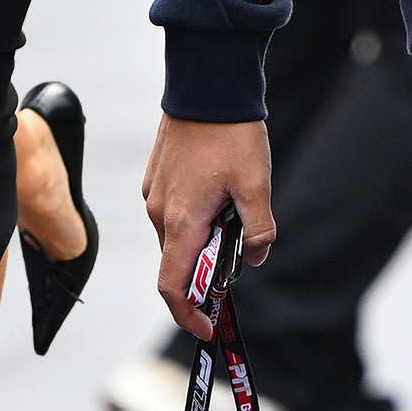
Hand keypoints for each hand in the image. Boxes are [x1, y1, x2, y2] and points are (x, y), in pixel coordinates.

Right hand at [142, 114, 272, 339]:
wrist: (207, 83)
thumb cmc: (231, 133)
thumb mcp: (256, 187)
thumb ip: (257, 231)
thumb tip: (253, 259)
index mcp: (180, 221)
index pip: (173, 286)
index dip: (188, 314)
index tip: (207, 327)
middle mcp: (158, 212)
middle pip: (178, 262)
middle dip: (206, 272)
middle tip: (239, 261)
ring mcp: (154, 193)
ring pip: (177, 236)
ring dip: (204, 241)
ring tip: (236, 214)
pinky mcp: (156, 177)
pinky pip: (173, 213)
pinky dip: (195, 220)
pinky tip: (222, 195)